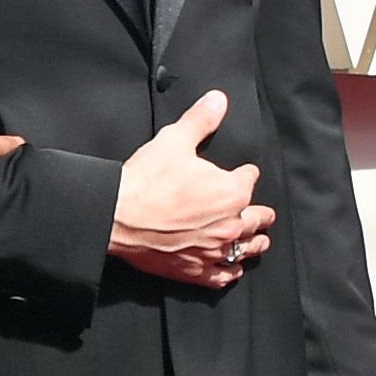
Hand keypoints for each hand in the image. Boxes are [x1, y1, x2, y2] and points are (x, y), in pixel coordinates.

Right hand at [111, 86, 271, 285]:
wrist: (116, 217)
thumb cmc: (145, 181)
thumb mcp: (174, 140)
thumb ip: (201, 120)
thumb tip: (218, 99)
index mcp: (231, 192)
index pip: (250, 178)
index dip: (245, 173)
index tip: (241, 173)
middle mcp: (229, 224)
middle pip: (258, 218)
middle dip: (259, 213)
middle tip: (260, 212)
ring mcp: (214, 250)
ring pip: (246, 249)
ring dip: (253, 242)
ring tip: (257, 240)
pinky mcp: (195, 270)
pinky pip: (223, 276)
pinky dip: (231, 271)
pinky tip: (233, 268)